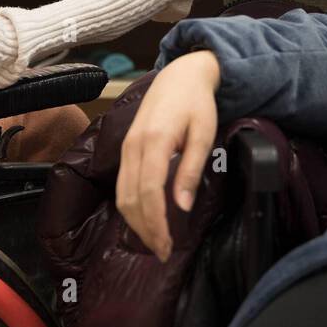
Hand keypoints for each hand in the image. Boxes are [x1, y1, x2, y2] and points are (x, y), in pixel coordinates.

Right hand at [116, 50, 220, 261]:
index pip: (149, 192)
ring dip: (136, 222)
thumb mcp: (204, 133)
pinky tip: (145, 219)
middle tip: (163, 251)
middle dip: (145, 230)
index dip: (156, 223)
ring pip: (122, 194)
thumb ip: (191, 169)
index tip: (167, 245)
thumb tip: (182, 206)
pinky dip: (131, 207)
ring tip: (155, 241)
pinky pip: (122, 185)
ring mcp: (127, 147)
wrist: (180, 76)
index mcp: (154, 141)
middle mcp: (134, 146)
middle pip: (131, 198)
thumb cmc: (196, 103)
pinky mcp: (126, 149)